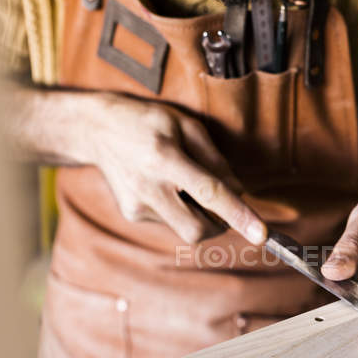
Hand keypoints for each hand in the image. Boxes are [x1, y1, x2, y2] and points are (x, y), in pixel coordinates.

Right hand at [84, 93, 266, 244]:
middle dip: (220, 225)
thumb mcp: (186, 126)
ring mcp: (136, 205)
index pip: (209, 193)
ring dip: (198, 214)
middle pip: (197, 230)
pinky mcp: (131, 214)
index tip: (260, 235)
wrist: (97, 130)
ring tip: (182, 182)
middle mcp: (148, 187)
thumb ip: (215, 160)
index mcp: (165, 159)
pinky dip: (179, 209)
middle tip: (222, 203)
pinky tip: (164, 185)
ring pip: (184, 228)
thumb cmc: (147, 122)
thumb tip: (238, 191)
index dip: (238, 215)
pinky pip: (170, 221)